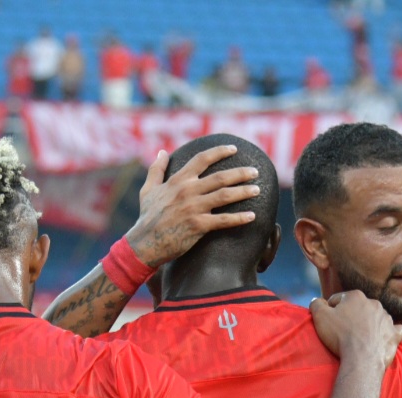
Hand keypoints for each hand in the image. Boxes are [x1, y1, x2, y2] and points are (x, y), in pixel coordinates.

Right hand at [126, 146, 260, 267]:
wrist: (144, 243)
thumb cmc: (146, 217)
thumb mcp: (148, 189)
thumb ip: (156, 169)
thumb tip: (162, 152)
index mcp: (178, 180)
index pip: (202, 159)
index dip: (220, 152)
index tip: (234, 149)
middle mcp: (188, 191)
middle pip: (220, 177)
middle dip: (240, 173)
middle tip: (255, 171)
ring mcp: (194, 208)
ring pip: (225, 196)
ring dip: (244, 191)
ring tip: (257, 189)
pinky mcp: (198, 226)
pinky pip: (223, 220)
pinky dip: (239, 218)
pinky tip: (252, 216)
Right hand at [310, 291, 401, 364]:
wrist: (362, 358)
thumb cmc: (340, 336)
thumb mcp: (320, 317)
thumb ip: (316, 304)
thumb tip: (317, 301)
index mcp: (355, 296)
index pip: (338, 300)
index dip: (330, 311)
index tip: (328, 323)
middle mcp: (374, 303)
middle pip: (357, 308)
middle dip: (350, 316)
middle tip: (342, 332)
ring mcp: (387, 318)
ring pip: (375, 318)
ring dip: (368, 325)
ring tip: (359, 339)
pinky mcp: (395, 333)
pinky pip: (394, 330)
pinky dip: (388, 333)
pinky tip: (383, 338)